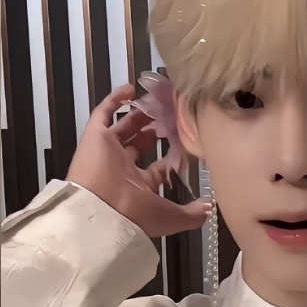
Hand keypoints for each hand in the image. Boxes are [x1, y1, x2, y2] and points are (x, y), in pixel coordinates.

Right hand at [67, 84, 211, 238]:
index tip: (185, 141)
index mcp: (139, 186)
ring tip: (154, 102)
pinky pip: (102, 113)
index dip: (170, 155)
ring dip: (138, 115)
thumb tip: (211, 206)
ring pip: (123, 128)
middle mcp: (123, 168)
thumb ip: (193, 213)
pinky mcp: (95, 136)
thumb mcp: (171, 217)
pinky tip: (130, 89)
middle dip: (153, 130)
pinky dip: (114, 100)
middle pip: (139, 144)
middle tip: (170, 117)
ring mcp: (108, 150)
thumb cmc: (136, 213)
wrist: (101, 209)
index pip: (156, 168)